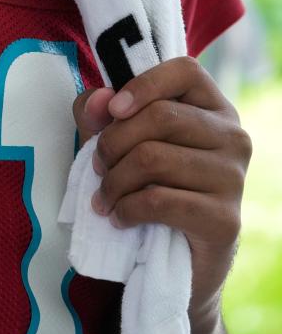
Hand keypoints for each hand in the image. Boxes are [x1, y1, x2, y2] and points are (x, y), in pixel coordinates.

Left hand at [73, 57, 251, 321]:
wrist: (177, 263)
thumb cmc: (149, 186)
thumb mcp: (118, 141)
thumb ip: (100, 112)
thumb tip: (99, 100)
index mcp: (214, 107)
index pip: (185, 71)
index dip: (143, 84)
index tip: (112, 110)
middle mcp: (233, 137)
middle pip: (160, 116)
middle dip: (113, 142)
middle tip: (98, 167)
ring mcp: (234, 178)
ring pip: (153, 158)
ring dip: (114, 181)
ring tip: (104, 196)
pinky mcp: (225, 220)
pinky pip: (158, 200)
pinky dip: (126, 208)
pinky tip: (118, 217)